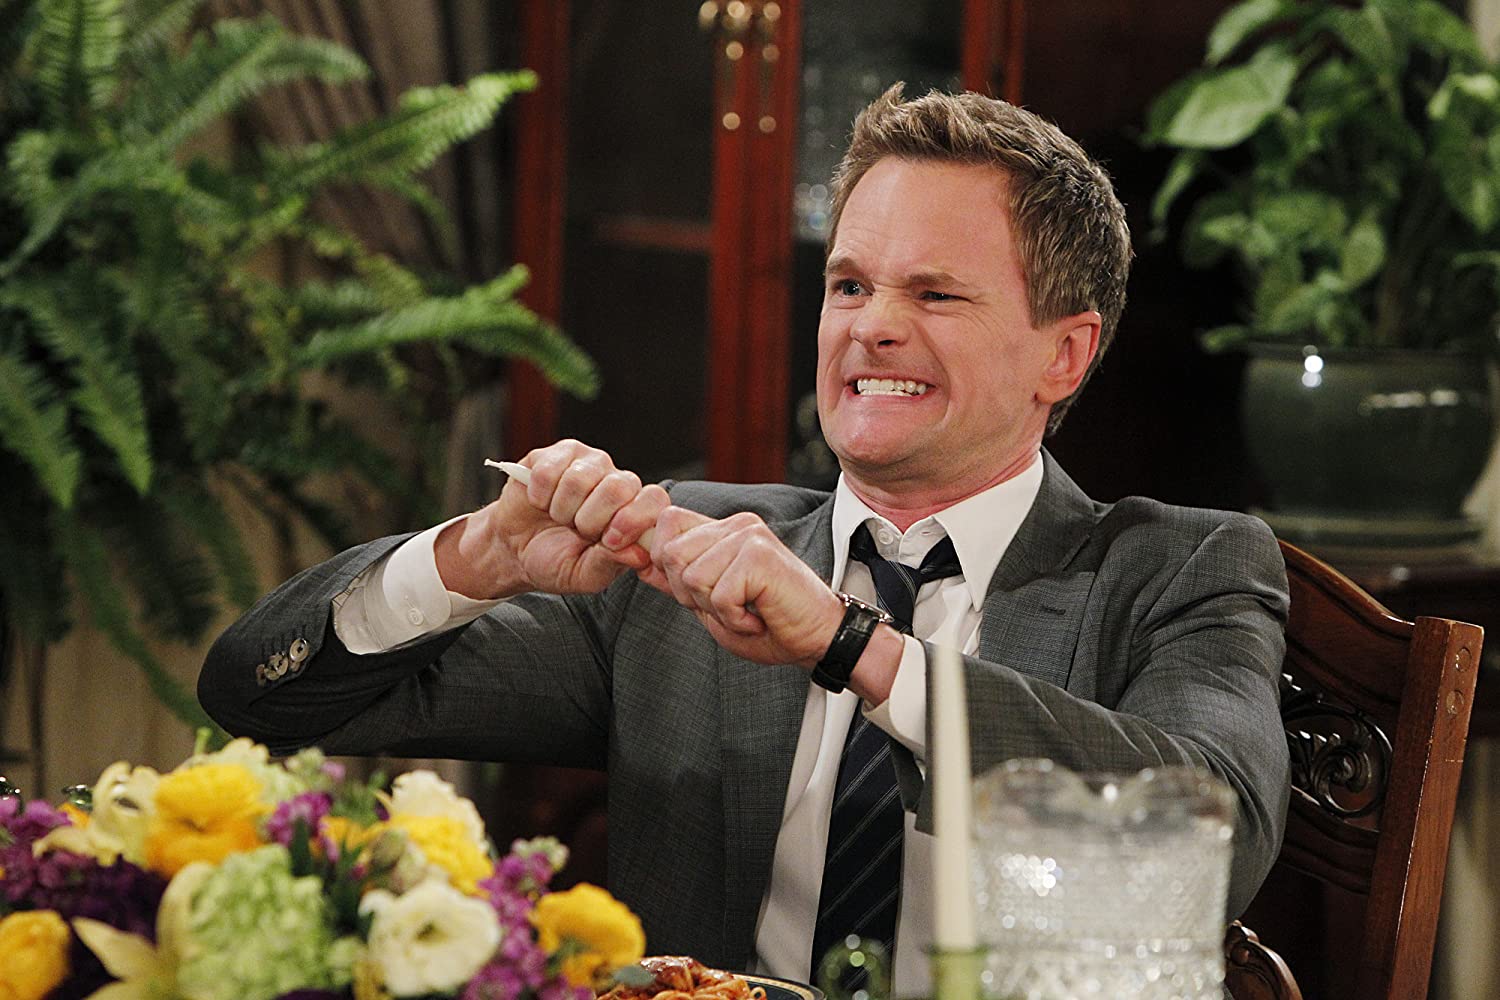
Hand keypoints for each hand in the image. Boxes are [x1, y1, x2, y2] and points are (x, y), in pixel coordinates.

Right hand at [436, 440, 667, 598]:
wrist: (515, 549)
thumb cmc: (556, 561)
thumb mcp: (584, 576)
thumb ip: (611, 564)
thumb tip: (638, 554)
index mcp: (634, 512)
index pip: (653, 500)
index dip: (632, 520)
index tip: (609, 541)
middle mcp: (618, 482)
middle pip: (619, 487)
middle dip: (591, 519)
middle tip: (577, 530)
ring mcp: (590, 463)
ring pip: (580, 478)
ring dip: (562, 508)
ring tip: (559, 517)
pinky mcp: (559, 453)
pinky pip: (549, 469)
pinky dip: (539, 494)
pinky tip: (541, 501)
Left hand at [643, 507, 846, 667]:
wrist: (818, 638)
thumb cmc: (769, 624)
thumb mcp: (710, 604)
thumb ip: (676, 580)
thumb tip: (636, 560)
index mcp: (722, 530)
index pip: (667, 520)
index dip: (656, 554)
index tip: (680, 589)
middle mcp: (735, 525)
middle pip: (671, 553)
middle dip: (687, 593)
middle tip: (727, 606)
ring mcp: (749, 536)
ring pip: (691, 575)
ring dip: (713, 608)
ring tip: (745, 610)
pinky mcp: (760, 555)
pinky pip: (719, 594)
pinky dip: (734, 618)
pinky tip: (757, 616)